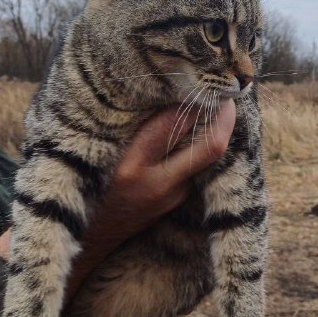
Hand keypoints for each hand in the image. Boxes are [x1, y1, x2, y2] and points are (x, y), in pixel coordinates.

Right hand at [0, 99, 235, 299]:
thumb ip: (133, 126)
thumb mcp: (101, 151)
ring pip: (208, 157)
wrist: (90, 236)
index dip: (191, 101)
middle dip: (225, 118)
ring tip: (217, 104)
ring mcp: (173, 197)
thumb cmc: (88, 184)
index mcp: (131, 165)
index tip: (200, 80)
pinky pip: (198, 167)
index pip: (173, 124)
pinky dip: (202, 146)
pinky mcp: (178, 202)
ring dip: (216, 131)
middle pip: (210, 147)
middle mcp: (158, 184)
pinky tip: (203, 129)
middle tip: (228, 94)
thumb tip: (167, 93)